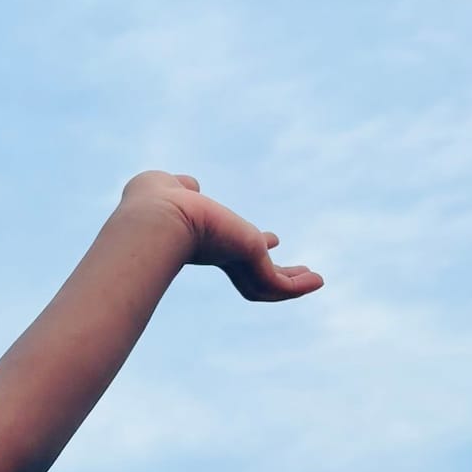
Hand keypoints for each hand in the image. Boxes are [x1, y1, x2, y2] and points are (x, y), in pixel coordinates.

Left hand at [120, 172, 322, 302]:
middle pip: (250, 269)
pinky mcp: (248, 258)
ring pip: (265, 282)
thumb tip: (188, 185)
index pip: (233, 246)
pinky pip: (276, 282)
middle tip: (298, 270)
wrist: (158, 218)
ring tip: (315, 279)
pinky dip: (296, 286)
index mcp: (203, 236)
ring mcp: (233, 259)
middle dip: (273, 269)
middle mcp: (218, 253)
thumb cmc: (154, 201)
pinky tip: (317, 281)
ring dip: (291, 282)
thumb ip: (180, 187)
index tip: (272, 239)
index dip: (252, 244)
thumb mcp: (166, 188)